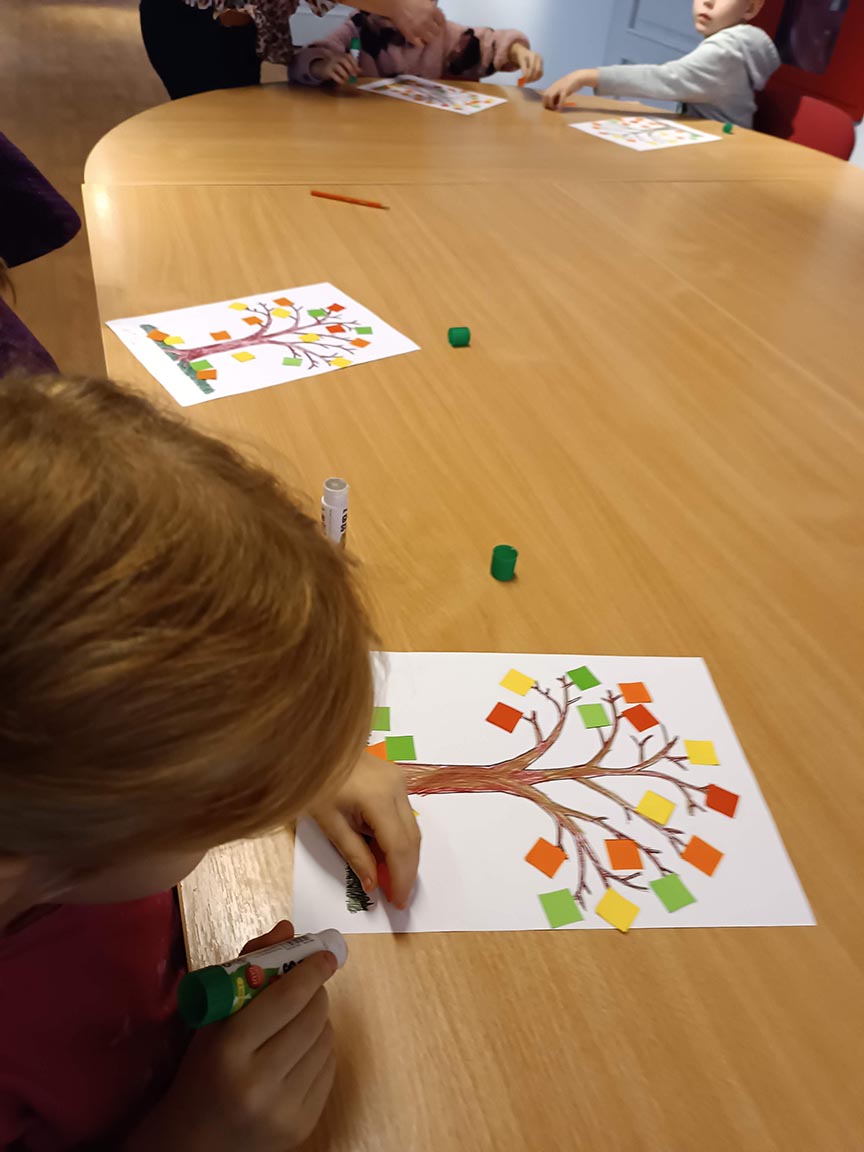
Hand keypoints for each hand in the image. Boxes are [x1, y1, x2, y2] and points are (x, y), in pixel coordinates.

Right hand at [125, 922, 337, 1151]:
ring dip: (320, 1020)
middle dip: (317, 992)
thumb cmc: (200, 1071)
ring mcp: (285, 1109)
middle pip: (312, 1017)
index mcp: (229, 1050)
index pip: (286, 998)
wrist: (194, 1144)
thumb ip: (246, 968)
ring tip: (300, 1019)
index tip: (324, 955)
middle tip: (310, 983)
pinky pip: (330, 1069)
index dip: (311, 970)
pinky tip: (303, 1048)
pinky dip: (322, 1049)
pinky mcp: (304, 1126)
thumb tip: (287, 929)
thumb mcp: (212, 1019)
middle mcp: (259, 1082)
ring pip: (326, 1041)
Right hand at [310, 53, 358, 84]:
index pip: (349, 56)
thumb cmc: (335, 67)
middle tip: (354, 76)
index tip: (358, 71)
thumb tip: (361, 70)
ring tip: (347, 79)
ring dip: (345, 75)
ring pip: (339, 68)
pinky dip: (340, 80)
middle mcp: (336, 57)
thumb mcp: (343, 65)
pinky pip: (334, 76)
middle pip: (344, 60)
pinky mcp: (327, 71)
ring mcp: (331, 64)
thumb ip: (352, 66)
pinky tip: (342, 82)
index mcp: (341, 55)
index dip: (354, 63)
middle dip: (351, 68)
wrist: (321, 68)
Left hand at [311, 750, 420, 908]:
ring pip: (412, 828)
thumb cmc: (315, 782)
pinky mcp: (397, 779)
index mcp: (379, 798)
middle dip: (407, 871)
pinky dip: (399, 838)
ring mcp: (400, 781)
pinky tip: (387, 854)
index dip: (401, 878)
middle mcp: (397, 788)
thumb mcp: (330, 824)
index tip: (398, 902)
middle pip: (412, 839)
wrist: (315, 746)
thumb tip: (373, 885)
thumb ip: (355, 855)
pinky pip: (404, 815)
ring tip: (392, 880)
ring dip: (404, 856)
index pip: (399, 847)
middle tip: (398, 897)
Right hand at [382, 0, 444, 46]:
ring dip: (429, 37)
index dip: (441, 23)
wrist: (394, 3)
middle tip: (432, 30)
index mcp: (432, 10)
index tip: (439, 24)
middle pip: (437, 32)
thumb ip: (430, 5)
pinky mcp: (411, 36)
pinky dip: (421, 43)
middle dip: (436, 30)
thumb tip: (434, 9)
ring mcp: (419, 30)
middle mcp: (428, 22)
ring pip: (430, 39)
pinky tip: (419, 40)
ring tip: (426, 35)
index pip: (442, 21)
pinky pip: (420, 44)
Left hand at [510, 43, 543, 83]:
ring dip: (534, 79)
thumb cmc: (521, 57)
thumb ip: (523, 68)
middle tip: (525, 82)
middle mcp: (539, 57)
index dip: (528, 75)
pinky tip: (531, 79)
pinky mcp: (542, 65)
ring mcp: (541, 61)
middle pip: (537, 71)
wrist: (523, 52)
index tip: (523, 80)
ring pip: (540, 73)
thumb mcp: (520, 61)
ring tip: (527, 81)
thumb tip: (525, 78)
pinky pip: (541, 74)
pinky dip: (536, 78)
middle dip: (531, 78)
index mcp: (533, 55)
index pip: (532, 68)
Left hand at [543, 70, 590, 109]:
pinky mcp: (565, 89)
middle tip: (552, 110)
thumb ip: (557, 95)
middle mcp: (554, 86)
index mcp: (553, 86)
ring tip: (555, 109)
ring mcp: (559, 87)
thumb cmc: (570, 85)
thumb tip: (554, 104)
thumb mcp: (561, 89)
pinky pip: (561, 98)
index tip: (550, 108)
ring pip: (550, 97)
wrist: (578, 76)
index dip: (545, 103)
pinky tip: (560, 110)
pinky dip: (560, 105)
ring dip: (551, 105)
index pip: (545, 95)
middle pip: (546, 96)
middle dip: (547, 104)